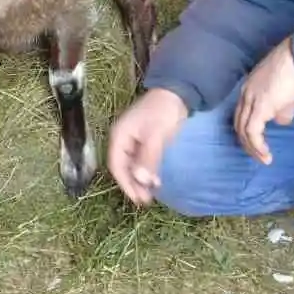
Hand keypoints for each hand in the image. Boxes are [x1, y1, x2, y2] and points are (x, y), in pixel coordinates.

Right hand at [107, 88, 188, 206]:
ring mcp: (132, 139)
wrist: (177, 93)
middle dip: (132, 184)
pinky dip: (145, 172)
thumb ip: (148, 157)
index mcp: (119, 136)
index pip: (116, 165)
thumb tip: (140, 179)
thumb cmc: (164, 111)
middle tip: (145, 200)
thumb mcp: (156, 135)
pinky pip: (140, 160)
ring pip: (131, 165)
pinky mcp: (143, 140)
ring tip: (150, 194)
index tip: (137, 198)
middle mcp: (122, 139)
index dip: (125, 183)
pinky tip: (154, 180)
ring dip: (139, 180)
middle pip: (122, 167)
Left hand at [234, 37, 293, 165]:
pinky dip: (258, 146)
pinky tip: (266, 154)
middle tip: (258, 155)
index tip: (257, 142)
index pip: (242, 113)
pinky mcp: (260, 107)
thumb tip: (281, 121)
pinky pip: (253, 132)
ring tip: (264, 159)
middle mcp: (245, 93)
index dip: (247, 129)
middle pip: (239, 123)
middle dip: (247, 142)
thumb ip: (282, 107)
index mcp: (250, 87)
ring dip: (253, 148)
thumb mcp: (287, 93)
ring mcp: (250, 99)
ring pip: (243, 130)